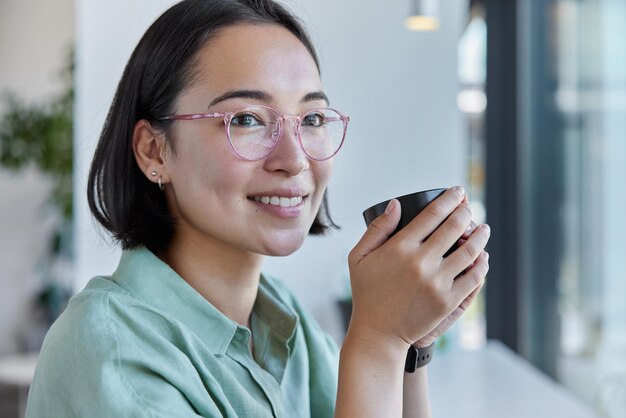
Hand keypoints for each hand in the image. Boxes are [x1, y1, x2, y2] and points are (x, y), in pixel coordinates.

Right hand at [346, 187, 490, 353]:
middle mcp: (421, 262)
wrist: (378, 333)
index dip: (448, 199)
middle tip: (470, 207)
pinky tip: (482, 256)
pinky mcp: (448, 301)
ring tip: (483, 228)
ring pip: (469, 250)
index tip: (457, 191)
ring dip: (480, 235)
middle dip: (466, 212)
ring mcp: (437, 282)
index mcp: (399, 247)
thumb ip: (376, 229)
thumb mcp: (359, 257)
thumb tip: (395, 203)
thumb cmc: (367, 293)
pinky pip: (473, 277)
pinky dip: (481, 264)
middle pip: (454, 227)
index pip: (432, 214)